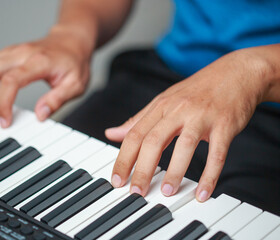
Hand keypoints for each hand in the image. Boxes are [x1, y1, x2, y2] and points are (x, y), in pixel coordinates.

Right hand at [0, 27, 91, 126]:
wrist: (72, 41)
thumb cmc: (74, 62)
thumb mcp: (75, 84)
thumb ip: (57, 100)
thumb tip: (40, 115)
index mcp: (39, 62)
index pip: (12, 80)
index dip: (4, 103)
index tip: (5, 121)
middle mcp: (21, 53)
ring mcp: (12, 51)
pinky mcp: (7, 53)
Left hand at [106, 49, 270, 201]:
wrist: (236, 73)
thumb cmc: (197, 90)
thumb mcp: (164, 100)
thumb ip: (138, 119)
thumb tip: (111, 133)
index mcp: (161, 106)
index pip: (135, 134)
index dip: (123, 159)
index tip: (116, 180)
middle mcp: (178, 110)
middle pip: (154, 140)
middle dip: (142, 169)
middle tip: (136, 192)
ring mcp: (202, 116)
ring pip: (184, 145)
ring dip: (174, 172)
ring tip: (166, 192)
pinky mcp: (224, 125)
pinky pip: (216, 153)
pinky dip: (209, 175)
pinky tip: (202, 192)